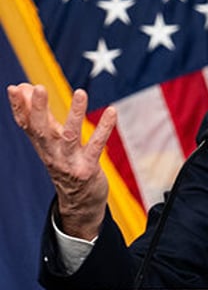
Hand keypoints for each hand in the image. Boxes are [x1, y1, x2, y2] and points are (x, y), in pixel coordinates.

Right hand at [7, 83, 115, 239]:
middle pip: (41, 130)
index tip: (13, 87)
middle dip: (38, 109)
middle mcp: (51, 153)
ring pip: (69, 136)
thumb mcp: (50, 142)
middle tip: (37, 88)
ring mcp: (69, 162)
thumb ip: (40, 116)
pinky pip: (96, 146)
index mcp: (41, 145)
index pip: (25, 125)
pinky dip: (104, 129)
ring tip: (80, 92)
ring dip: (75, 114)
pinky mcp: (87, 169)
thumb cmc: (65, 163)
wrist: (79, 203)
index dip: (18, 107)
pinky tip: (112, 111)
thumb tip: (25, 87)